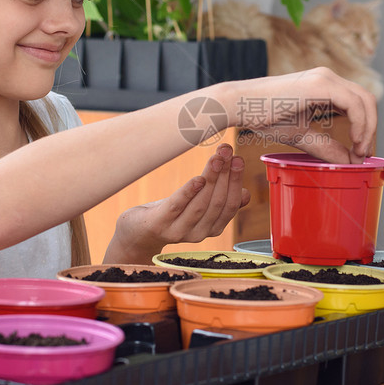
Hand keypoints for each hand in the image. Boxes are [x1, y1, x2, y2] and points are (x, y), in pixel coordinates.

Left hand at [103, 143, 249, 263]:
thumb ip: (222, 202)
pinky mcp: (160, 225)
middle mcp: (199, 233)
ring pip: (201, 204)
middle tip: (228, 151)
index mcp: (212, 228)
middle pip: (218, 203)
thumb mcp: (199, 206)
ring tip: (217, 158)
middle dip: (226, 175)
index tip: (238, 159)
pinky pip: (177, 207)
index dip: (236, 182)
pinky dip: (189, 192)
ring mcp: (179, 231)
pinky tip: (197, 178)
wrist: (138, 230)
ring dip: (211, 179)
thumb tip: (245, 194)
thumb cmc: (172, 213)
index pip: (230, 205)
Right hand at [227, 67, 377, 163]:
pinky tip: (354, 141)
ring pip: (365, 100)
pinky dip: (360, 123)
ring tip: (360, 150)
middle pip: (367, 99)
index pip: (358, 102)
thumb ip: (326, 147)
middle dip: (371, 128)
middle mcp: (327, 77)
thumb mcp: (302, 135)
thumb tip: (350, 162)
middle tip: (364, 153)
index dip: (366, 126)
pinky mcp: (320, 84)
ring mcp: (324, 78)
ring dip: (368, 128)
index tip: (361, 151)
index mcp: (324, 86)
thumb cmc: (264, 116)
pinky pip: (353, 103)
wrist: (240, 105)